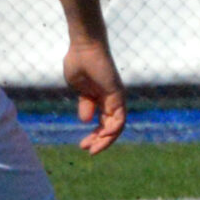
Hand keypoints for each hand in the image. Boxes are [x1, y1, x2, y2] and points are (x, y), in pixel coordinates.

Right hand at [66, 39, 126, 154]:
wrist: (83, 48)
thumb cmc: (80, 64)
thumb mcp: (80, 90)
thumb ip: (85, 104)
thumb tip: (86, 120)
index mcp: (102, 100)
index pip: (104, 123)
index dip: (95, 136)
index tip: (83, 146)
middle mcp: (112, 100)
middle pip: (111, 126)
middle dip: (99, 140)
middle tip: (88, 150)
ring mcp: (116, 97)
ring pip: (116, 125)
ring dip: (106, 139)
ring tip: (93, 149)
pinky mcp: (117, 93)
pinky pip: (119, 115)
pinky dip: (113, 128)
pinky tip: (103, 136)